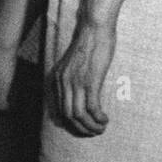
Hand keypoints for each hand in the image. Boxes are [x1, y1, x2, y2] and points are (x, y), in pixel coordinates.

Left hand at [52, 19, 115, 135]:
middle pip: (68, 115)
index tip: (83, 127)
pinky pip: (91, 107)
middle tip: (95, 131)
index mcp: (57, 78)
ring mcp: (75, 82)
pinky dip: (98, 117)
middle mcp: (62, 82)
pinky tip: (104, 119)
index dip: (72, 123)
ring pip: (78, 114)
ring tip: (101, 128)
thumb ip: (72, 78)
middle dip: (82, 128)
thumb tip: (79, 94)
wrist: (93, 29)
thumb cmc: (87, 45)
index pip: (59, 109)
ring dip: (91, 126)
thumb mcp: (73, 64)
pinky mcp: (90, 80)